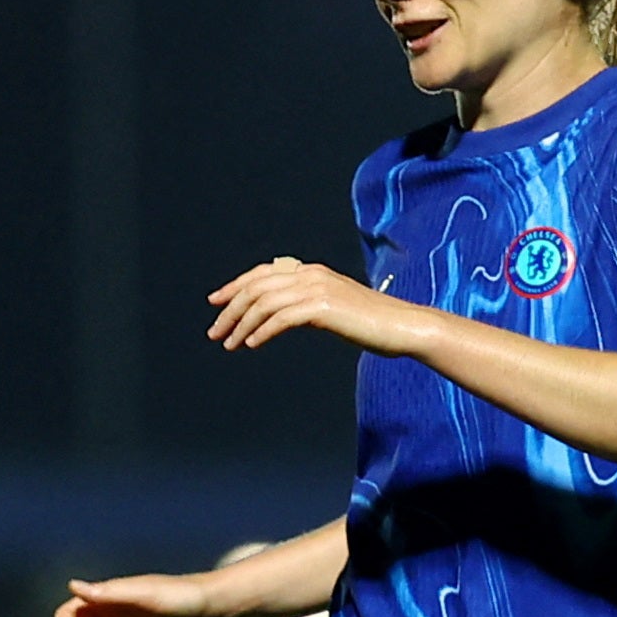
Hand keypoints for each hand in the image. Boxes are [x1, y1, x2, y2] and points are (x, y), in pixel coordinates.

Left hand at [209, 258, 426, 359]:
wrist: (402, 326)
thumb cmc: (371, 323)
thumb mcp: (333, 309)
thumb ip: (307, 307)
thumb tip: (280, 318)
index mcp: (312, 271)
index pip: (263, 273)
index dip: (236, 286)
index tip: (216, 302)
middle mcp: (311, 274)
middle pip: (257, 286)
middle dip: (230, 309)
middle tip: (214, 331)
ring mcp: (317, 289)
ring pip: (264, 302)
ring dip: (240, 324)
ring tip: (229, 344)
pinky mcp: (323, 308)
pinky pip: (281, 318)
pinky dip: (261, 331)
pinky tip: (251, 345)